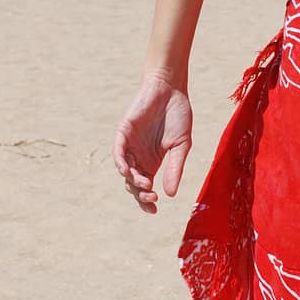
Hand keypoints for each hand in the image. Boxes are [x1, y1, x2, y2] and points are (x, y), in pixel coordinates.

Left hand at [113, 74, 192, 214]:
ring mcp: (130, 146)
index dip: (147, 200)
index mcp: (153, 162)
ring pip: (125, 170)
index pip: (146, 187)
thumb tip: (170, 194)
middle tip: (152, 196)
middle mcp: (139, 157)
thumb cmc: (178, 115)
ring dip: (133, 180)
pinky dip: (121, 163)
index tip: (154, 209)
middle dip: (140, 193)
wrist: (171, 89)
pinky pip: (118, 152)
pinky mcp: (123, 133)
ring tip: (146, 183)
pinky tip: (128, 171)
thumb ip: (175, 168)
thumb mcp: (181, 145)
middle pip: (133, 183)